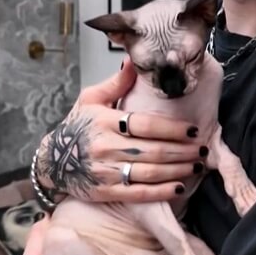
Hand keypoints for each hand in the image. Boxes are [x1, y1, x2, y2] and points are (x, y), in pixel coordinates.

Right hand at [35, 61, 206, 203]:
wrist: (52, 161)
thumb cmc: (78, 127)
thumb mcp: (91, 99)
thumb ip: (116, 83)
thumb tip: (134, 61)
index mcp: (105, 121)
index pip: (146, 124)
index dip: (173, 128)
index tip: (194, 129)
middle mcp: (105, 147)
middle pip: (153, 150)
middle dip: (183, 151)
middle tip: (203, 149)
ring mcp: (106, 171)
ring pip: (151, 172)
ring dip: (179, 170)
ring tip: (198, 165)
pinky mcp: (106, 191)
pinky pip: (140, 193)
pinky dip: (162, 191)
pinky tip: (180, 186)